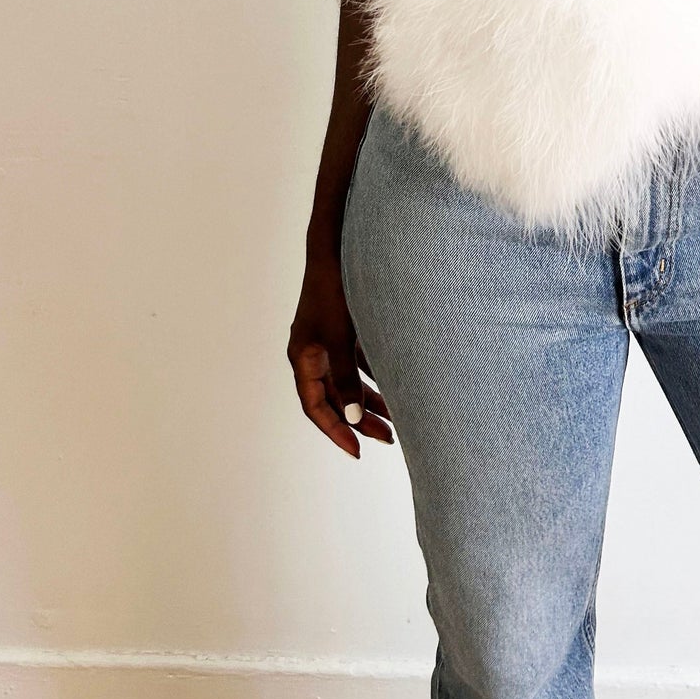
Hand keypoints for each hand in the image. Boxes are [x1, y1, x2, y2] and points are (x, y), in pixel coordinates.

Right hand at [288, 254, 393, 456]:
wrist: (337, 248)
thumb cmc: (334, 291)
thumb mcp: (340, 338)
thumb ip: (345, 378)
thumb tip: (354, 418)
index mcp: (302, 358)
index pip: (315, 407)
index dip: (335, 430)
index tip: (356, 450)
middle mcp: (312, 353)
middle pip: (334, 398)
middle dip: (359, 421)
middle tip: (387, 440)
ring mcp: (328, 341)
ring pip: (348, 382)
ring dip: (370, 401)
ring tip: (395, 423)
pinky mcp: (344, 330)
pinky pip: (358, 364)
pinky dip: (375, 377)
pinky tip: (397, 387)